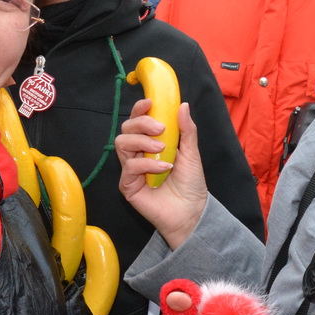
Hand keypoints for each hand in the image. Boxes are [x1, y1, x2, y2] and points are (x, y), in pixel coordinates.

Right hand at [116, 100, 206, 248]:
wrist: (192, 211)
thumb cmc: (190, 184)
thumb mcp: (191, 152)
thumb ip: (186, 130)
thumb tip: (182, 105)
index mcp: (150, 143)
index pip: (137, 121)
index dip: (139, 109)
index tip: (150, 102)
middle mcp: (138, 154)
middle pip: (126, 128)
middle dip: (141, 123)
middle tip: (160, 129)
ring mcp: (131, 170)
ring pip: (122, 143)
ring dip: (142, 141)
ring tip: (162, 149)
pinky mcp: (128, 185)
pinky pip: (129, 167)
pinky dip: (147, 164)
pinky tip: (164, 168)